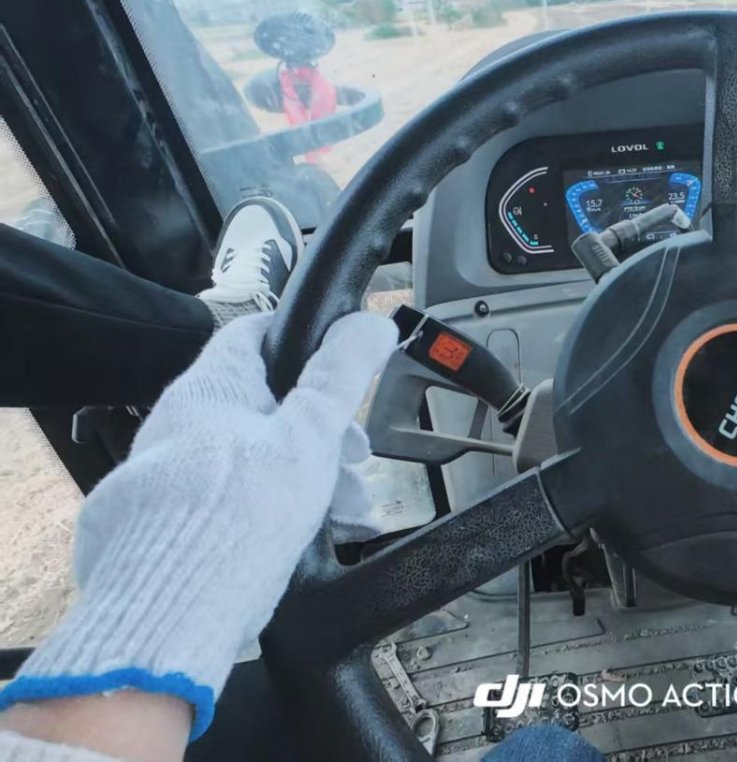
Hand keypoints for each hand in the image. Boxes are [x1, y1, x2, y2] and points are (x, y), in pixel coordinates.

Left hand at [0, 311, 396, 738]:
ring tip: (355, 511)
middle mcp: (185, 423)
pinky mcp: (177, 523)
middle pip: (269, 406)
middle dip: (326, 432)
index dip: (304, 340)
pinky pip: (240, 499)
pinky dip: (282, 509)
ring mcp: (177, 475)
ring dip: (315, 476)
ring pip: (260, 458)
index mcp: (211, 387)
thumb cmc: (241, 508)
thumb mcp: (309, 433)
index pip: (255, 335)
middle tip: (360, 458)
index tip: (343, 360)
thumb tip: (371, 321)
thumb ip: (341, 375)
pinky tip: (322, 536)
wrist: (172, 606)